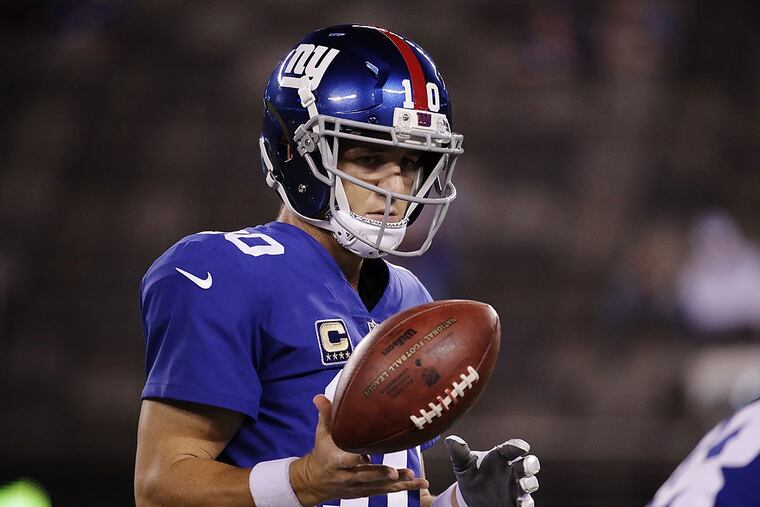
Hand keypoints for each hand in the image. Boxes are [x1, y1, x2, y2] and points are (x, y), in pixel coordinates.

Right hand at [289, 395, 428, 505]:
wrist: (315, 481)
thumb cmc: (323, 454)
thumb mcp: (322, 435)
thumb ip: (326, 415)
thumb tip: (320, 397)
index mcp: (336, 461)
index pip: (346, 460)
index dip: (355, 458)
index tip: (365, 455)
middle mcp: (348, 476)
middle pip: (366, 476)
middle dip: (381, 475)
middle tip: (395, 472)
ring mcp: (358, 485)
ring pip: (380, 486)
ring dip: (398, 483)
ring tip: (414, 478)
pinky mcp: (366, 491)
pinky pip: (386, 490)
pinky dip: (403, 487)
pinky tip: (418, 483)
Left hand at [444, 435, 539, 506]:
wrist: (471, 499)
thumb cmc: (471, 476)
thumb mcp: (463, 465)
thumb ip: (459, 453)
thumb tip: (450, 439)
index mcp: (501, 457)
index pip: (512, 448)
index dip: (518, 446)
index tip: (521, 447)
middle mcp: (512, 470)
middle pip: (529, 463)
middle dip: (530, 464)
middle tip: (525, 466)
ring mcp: (517, 487)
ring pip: (530, 482)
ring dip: (529, 483)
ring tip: (523, 486)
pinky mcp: (517, 503)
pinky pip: (526, 503)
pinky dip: (526, 504)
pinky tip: (521, 505)